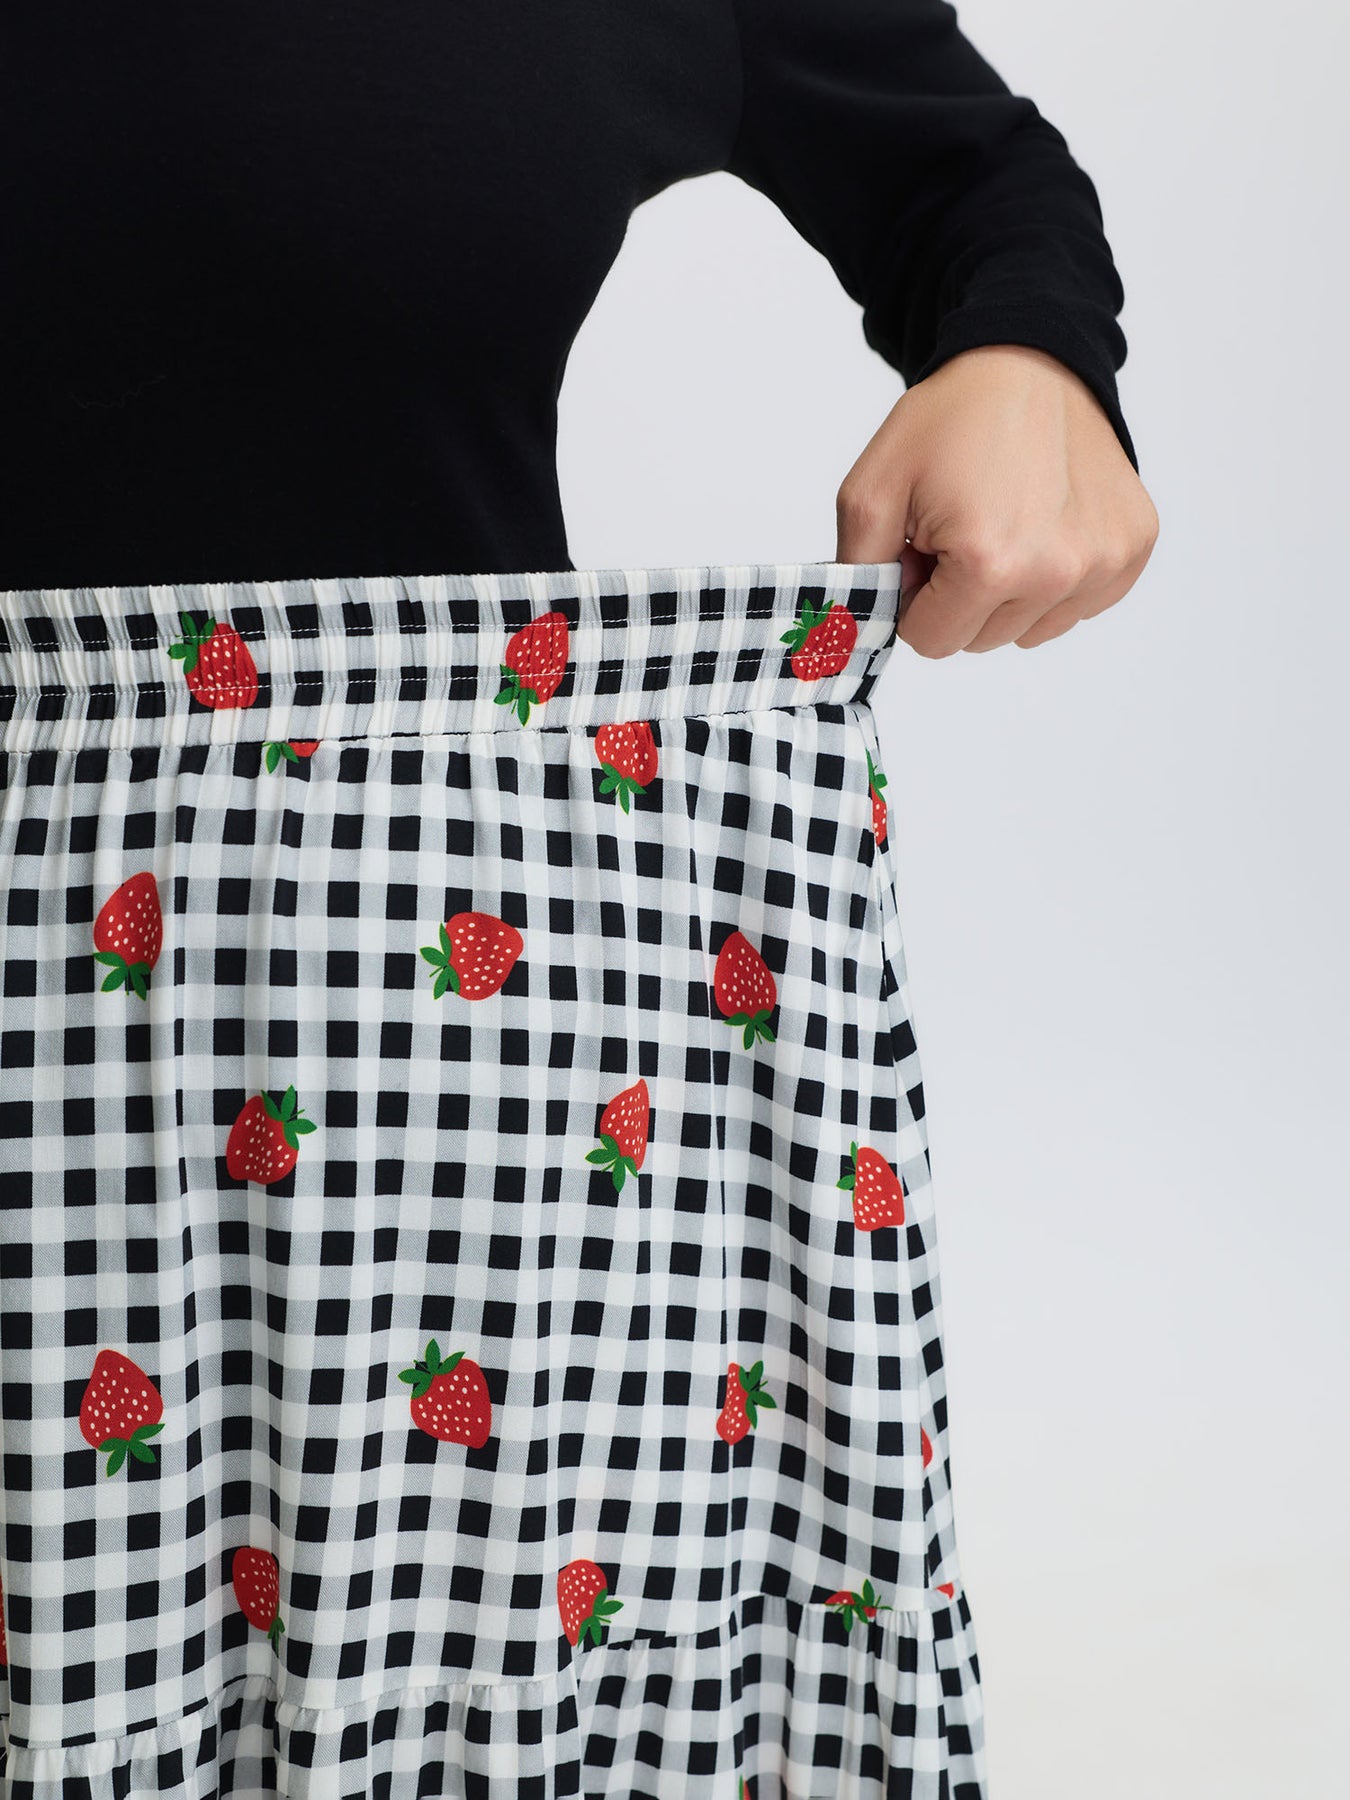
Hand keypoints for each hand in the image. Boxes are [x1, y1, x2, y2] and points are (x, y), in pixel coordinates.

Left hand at [834, 344, 1158, 654]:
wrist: (1030, 360)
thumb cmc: (952, 420)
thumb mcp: (870, 488)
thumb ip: (855, 572)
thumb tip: (858, 633)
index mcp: (989, 562)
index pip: (931, 640)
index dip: (915, 596)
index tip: (924, 545)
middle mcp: (1056, 573)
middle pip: (980, 640)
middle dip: (957, 595)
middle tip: (963, 526)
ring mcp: (1102, 563)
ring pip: (1028, 630)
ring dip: (1006, 591)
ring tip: (1005, 521)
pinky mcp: (1131, 549)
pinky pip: (1074, 607)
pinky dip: (1052, 580)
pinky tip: (1043, 524)